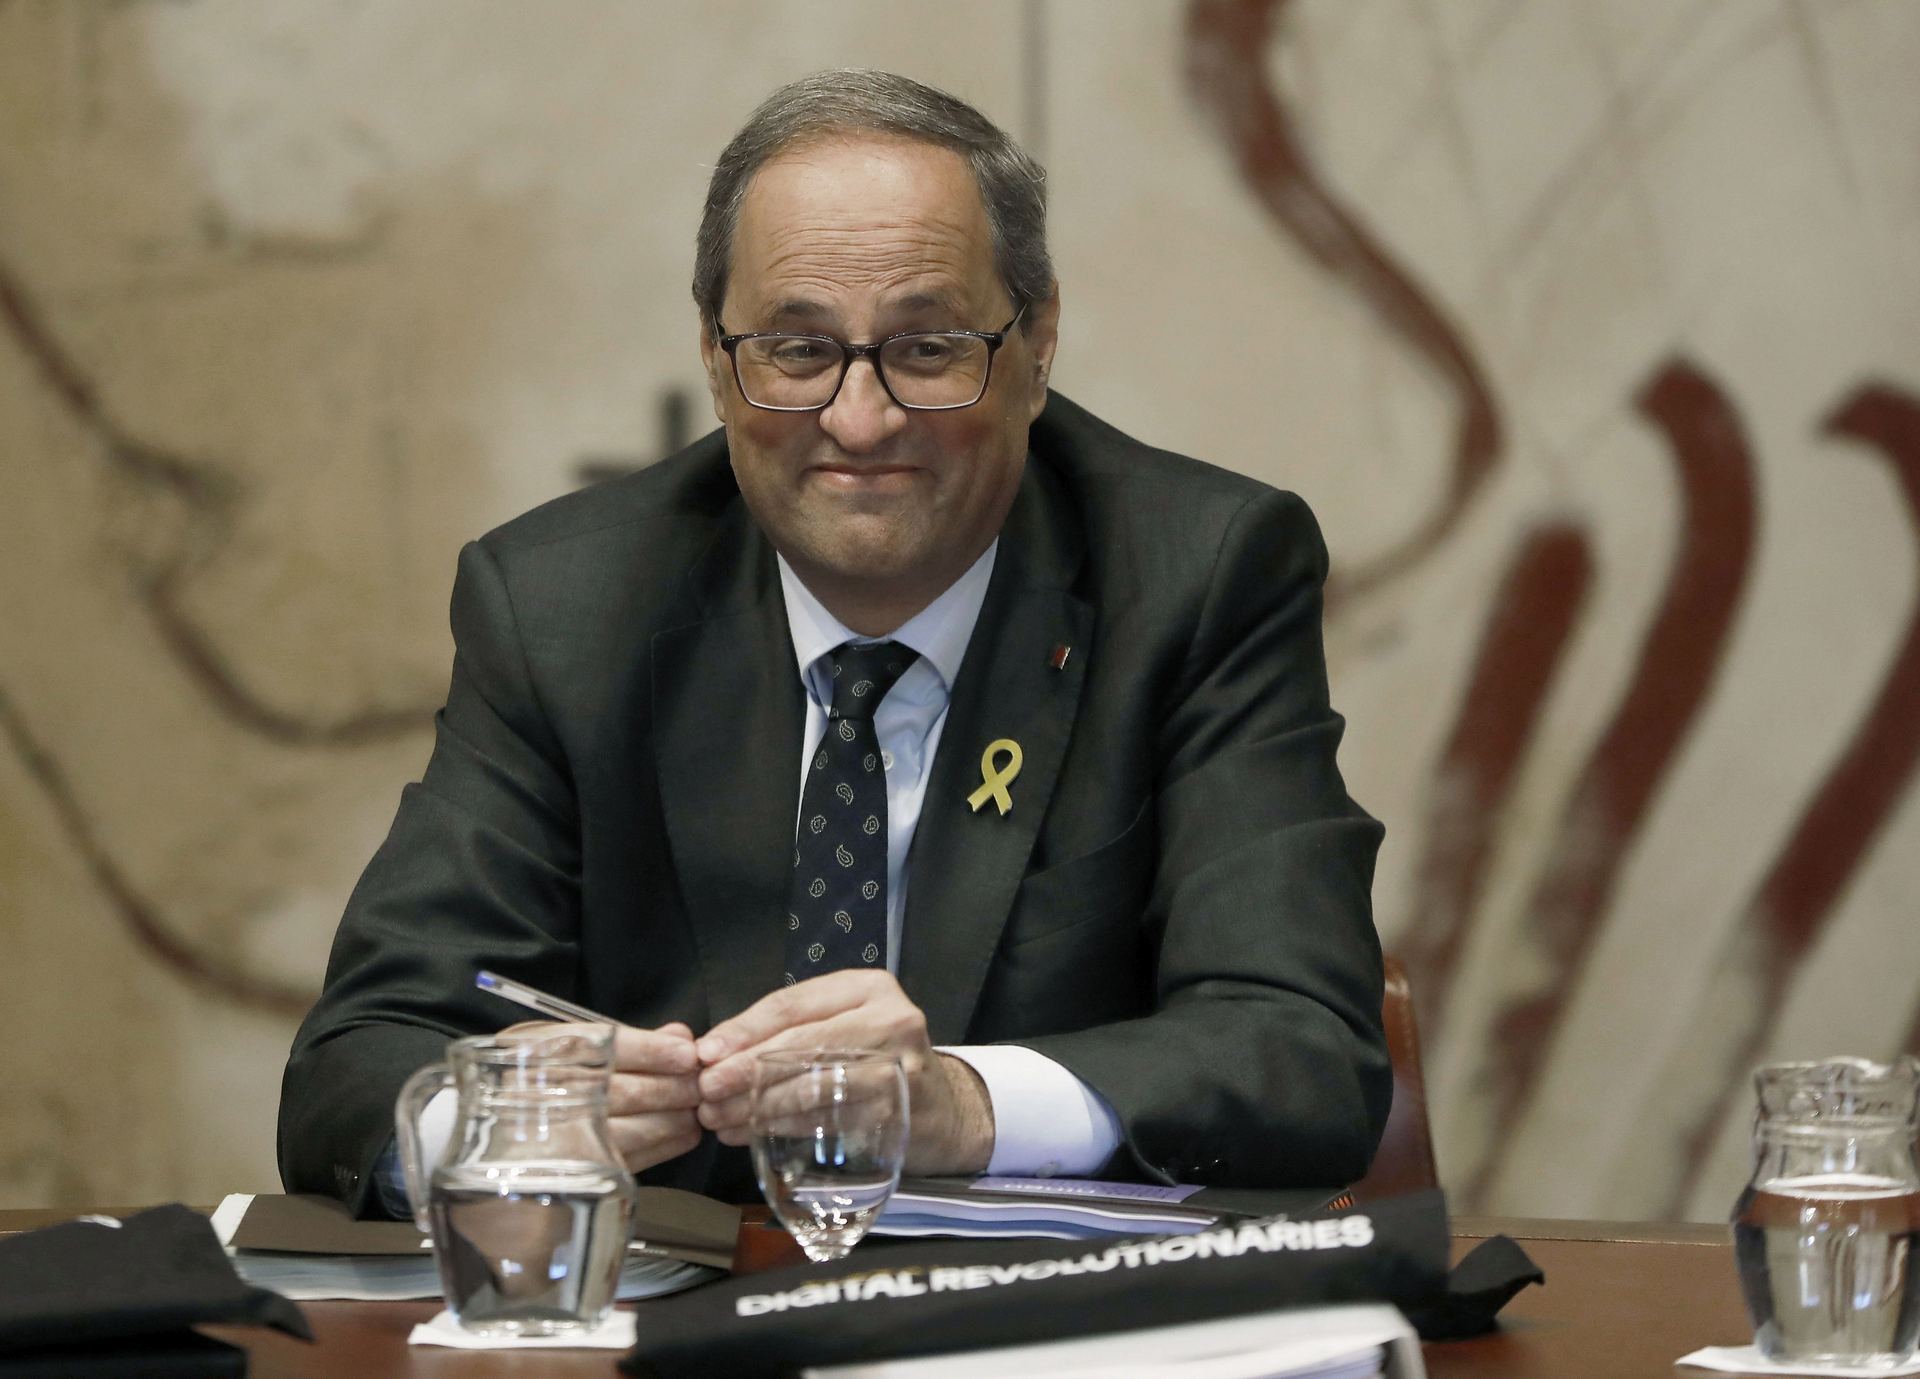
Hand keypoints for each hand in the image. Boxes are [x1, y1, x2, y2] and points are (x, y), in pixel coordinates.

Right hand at [509, 1019, 702, 1173]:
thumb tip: (680, 1038)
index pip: (607, 1049)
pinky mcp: (573, 1172)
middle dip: (671, 1088)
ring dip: (671, 1120)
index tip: (687, 1054)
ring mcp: (559, 1138)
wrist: (485, 1125)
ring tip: (696, 1110)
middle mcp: (549, 1095)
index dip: (653, 1051)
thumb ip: (626, 1039)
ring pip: (628, 1130)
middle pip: (624, 1092)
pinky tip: (683, 1135)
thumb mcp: (567, 1040)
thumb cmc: (538, 1073)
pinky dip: (661, 1147)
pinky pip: (624, 1160)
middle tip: (701, 1085)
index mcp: (545, 1053)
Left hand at [692, 971, 994, 1174]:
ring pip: (813, 1084)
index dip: (744, 1029)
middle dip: (746, 1069)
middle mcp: (891, 1018)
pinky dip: (784, 1128)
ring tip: (720, 1119)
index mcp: (869, 987)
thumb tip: (713, 1053)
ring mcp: (900, 1066)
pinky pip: (829, 1120)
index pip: (793, 1003)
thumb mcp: (842, 1026)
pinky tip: (754, 1134)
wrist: (942, 1110)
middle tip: (706, 1092)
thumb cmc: (875, 1061)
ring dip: (758, 1105)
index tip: (705, 1054)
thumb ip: (788, 1031)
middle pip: (802, 1043)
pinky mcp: (899, 1111)